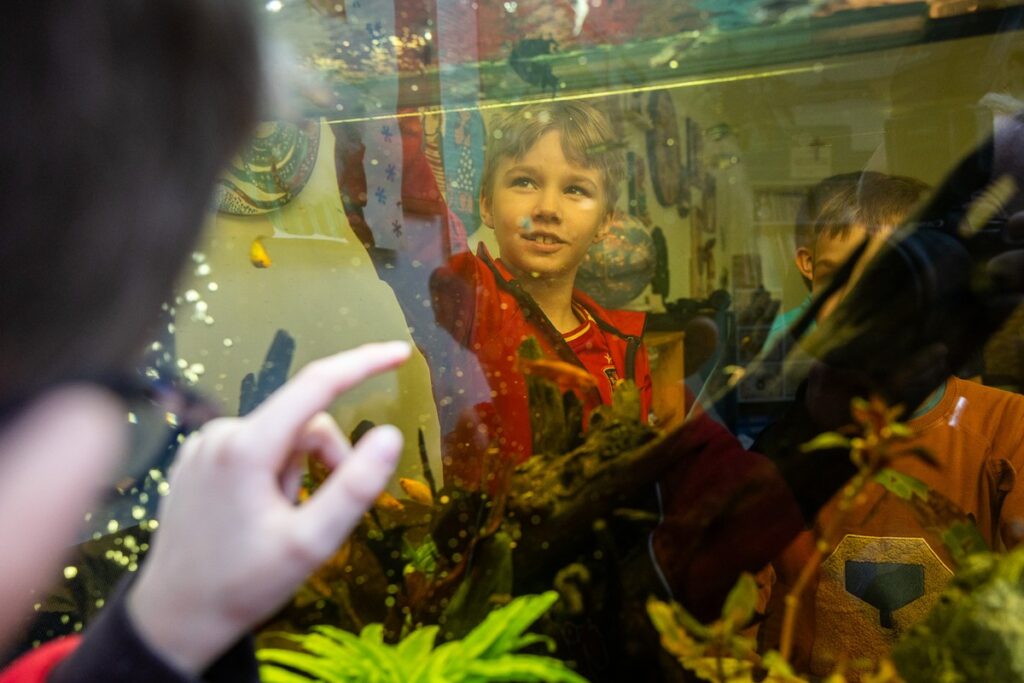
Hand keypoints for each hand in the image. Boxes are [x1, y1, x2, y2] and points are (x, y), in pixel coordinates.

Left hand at [127, 341, 410, 673]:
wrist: (175, 617)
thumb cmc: (243, 584)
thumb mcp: (310, 544)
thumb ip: (354, 487)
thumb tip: (389, 435)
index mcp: (247, 448)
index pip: (317, 384)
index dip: (364, 364)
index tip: (401, 352)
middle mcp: (220, 433)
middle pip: (304, 422)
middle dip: (325, 460)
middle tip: (318, 516)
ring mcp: (203, 444)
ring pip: (281, 437)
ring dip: (296, 472)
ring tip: (279, 521)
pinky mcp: (196, 458)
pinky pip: (255, 447)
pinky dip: (272, 472)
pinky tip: (256, 514)